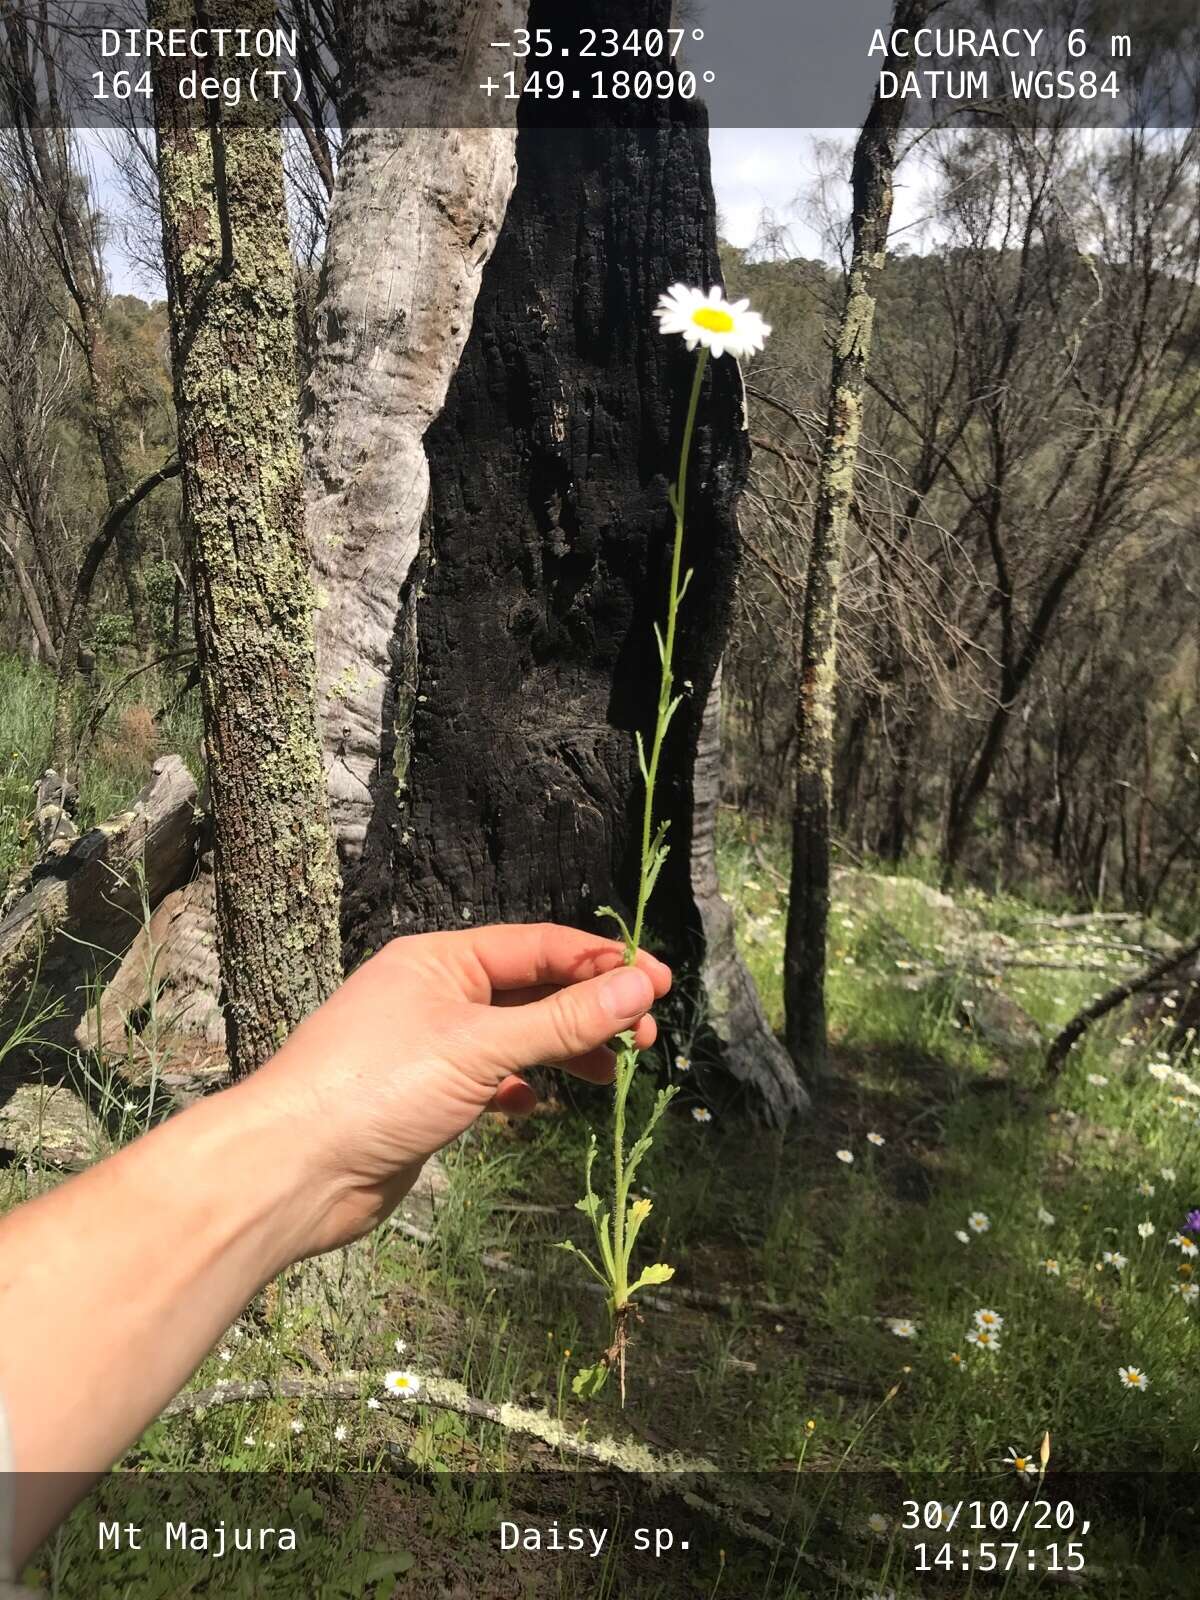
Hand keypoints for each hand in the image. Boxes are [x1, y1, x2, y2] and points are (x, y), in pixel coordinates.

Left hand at [246, 923, 670, 1254]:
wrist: (290, 1172)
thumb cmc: (374, 1089)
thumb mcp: (481, 1047)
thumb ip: (563, 1021)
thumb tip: (638, 988)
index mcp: (441, 959)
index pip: (539, 946)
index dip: (602, 964)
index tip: (659, 984)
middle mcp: (434, 993)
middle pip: (531, 991)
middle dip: (588, 1011)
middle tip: (645, 1040)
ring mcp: (427, 1047)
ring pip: (514, 1037)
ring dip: (562, 1051)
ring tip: (609, 1075)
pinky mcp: (422, 1098)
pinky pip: (488, 1080)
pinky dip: (518, 1087)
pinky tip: (531, 1106)